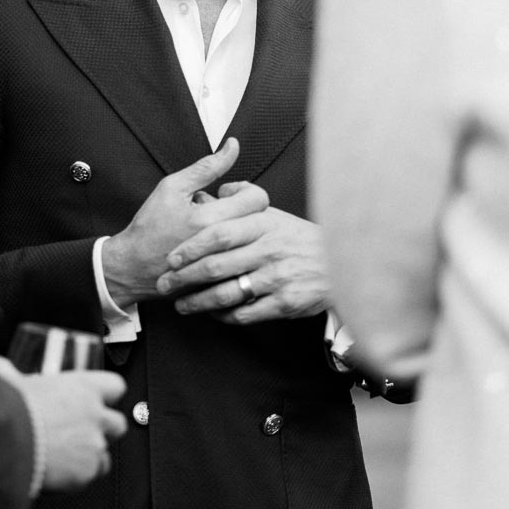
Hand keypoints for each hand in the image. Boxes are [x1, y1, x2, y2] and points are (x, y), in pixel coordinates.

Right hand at [0, 359, 127, 489]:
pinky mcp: (87, 471)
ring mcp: (94, 444)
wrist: (7, 443)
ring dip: (92, 457)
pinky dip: (79, 477)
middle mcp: (95, 415)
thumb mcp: (13, 383)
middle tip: (80, 434)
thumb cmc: (12, 409)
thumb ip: (10, 374)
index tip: (97, 400)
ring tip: (68, 459)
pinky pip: (91, 476)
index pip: (116, 386)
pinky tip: (60, 474)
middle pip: (118, 424)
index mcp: (84, 387)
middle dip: (104, 430)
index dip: (107, 395)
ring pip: (106, 454)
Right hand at [101, 138, 269, 307]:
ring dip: (241, 231)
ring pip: (253, 242)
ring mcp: (223, 267)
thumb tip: (233, 146)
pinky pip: (243, 261)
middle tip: (223, 209)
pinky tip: (216, 248)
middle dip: (245, 210)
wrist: (132, 267)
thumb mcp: (173, 187)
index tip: (228, 194)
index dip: (246, 190)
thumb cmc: (150, 228)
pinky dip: (234, 252)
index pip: (258, 199)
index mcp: (210, 220)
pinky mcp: (222, 282)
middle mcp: (221, 246)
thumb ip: (207, 166)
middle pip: (260, 220)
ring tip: (217, 230)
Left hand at [155, 198, 330, 324]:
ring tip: (181, 305)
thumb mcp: (274, 213)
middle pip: (215, 266)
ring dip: (198, 302)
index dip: (190, 247)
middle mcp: (268, 250)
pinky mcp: (284, 303)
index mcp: (263, 225)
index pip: (218, 234)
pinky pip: (245, 313)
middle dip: (184, 277)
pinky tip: (213, 314)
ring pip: (226, 293)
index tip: (171, 257)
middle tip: (165, 283)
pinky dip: (224, 316)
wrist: (344, 263)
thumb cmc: (300, 238)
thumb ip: (241, 201)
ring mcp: (277, 278)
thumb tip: (210, 193)